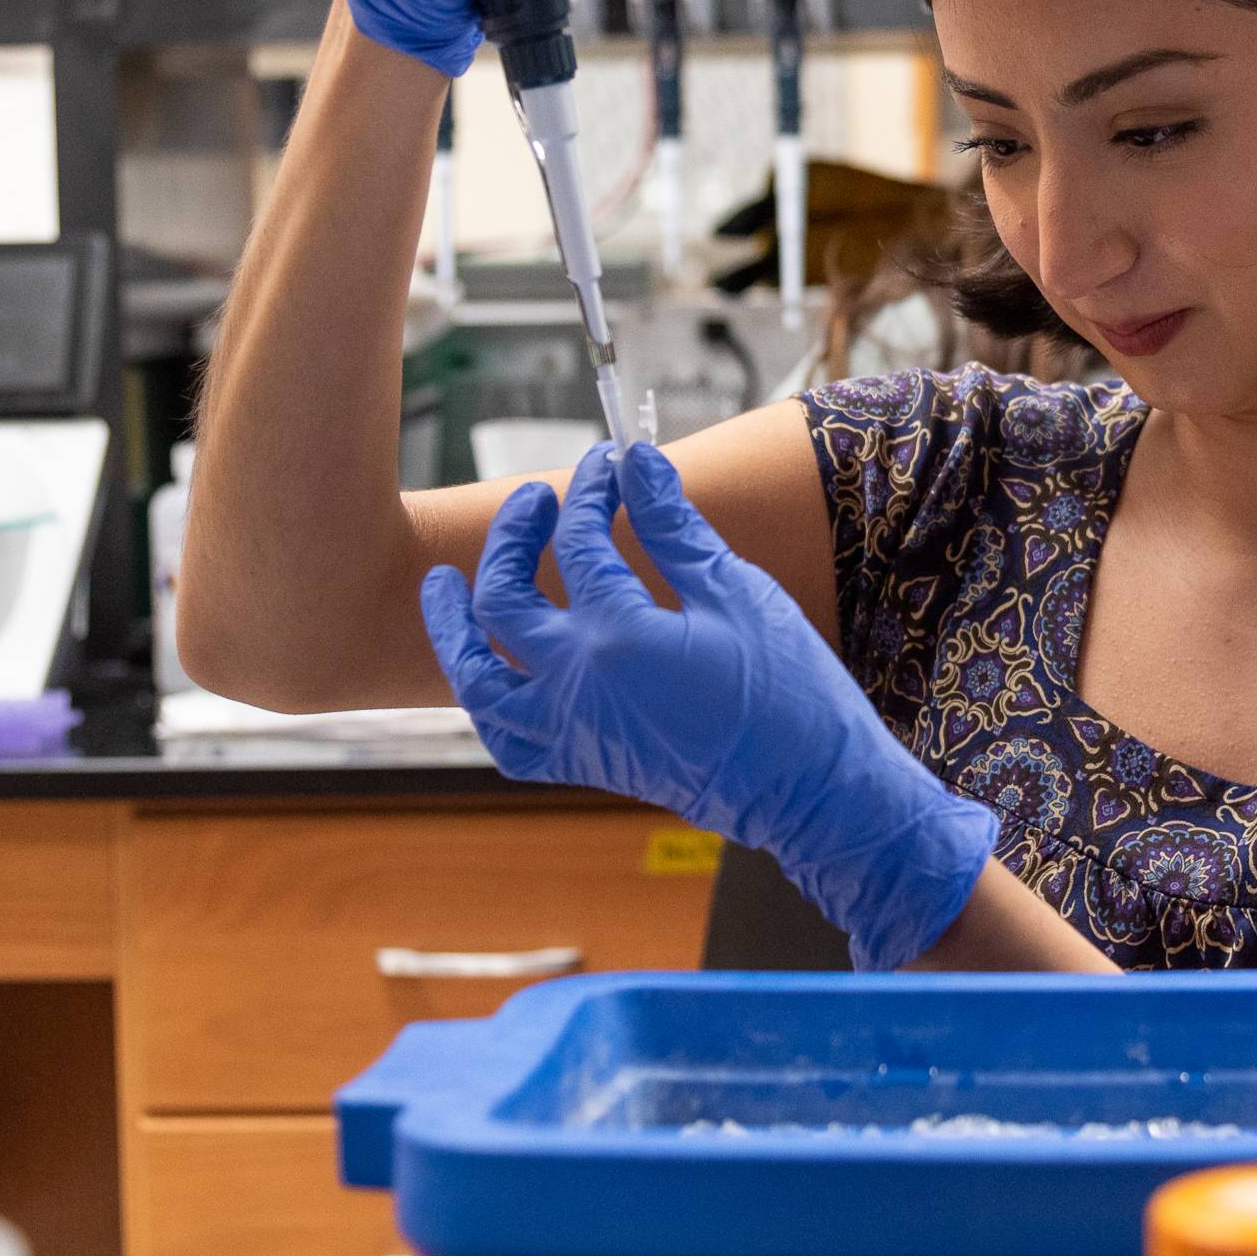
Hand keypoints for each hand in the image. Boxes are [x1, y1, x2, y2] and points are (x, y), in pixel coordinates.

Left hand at [420, 442, 998, 971]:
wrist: (812, 793)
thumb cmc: (790, 692)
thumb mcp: (735, 592)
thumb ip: (674, 526)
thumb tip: (636, 462)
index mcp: (618, 636)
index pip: (578, 544)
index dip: (591, 492)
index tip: (610, 463)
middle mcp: (576, 687)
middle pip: (503, 600)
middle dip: (512, 537)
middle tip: (536, 500)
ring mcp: (572, 733)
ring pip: (477, 682)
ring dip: (453, 630)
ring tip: (443, 586)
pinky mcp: (585, 765)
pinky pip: (509, 740)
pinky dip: (489, 703)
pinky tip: (492, 671)